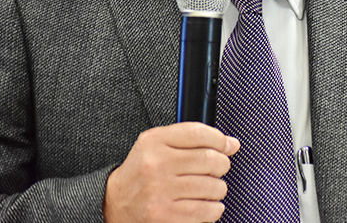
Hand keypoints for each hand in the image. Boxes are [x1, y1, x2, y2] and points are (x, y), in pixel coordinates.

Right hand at [104, 122, 239, 222]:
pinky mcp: (164, 215)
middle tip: (219, 169)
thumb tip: (232, 144)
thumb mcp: (158, 145)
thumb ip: (193, 139)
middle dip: (222, 165)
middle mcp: (156, 164)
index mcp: (155, 141)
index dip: (220, 139)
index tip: (226, 146)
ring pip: (212, 186)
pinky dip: (214, 209)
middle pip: (210, 160)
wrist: (114, 203)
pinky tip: (208, 205)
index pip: (199, 133)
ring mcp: (160, 191)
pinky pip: (205, 211)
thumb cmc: (142, 172)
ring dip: (219, 189)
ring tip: (212, 189)